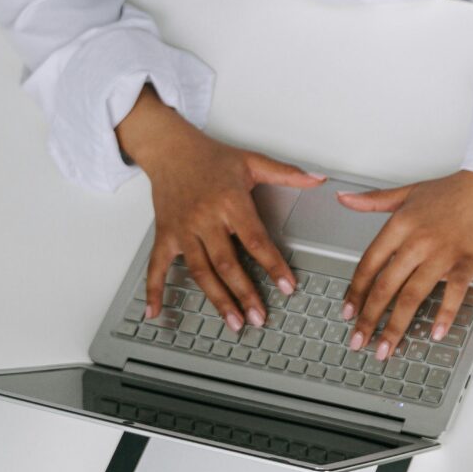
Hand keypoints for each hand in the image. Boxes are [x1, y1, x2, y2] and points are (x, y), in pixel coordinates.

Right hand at [117, 91, 322, 331]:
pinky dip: (154, 290)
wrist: (170, 149)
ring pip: (200, 272)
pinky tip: (156, 312)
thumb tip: (319, 179)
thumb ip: (287, 173)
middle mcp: (205, 219)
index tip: (287, 286)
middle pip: (227, 264)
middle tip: (260, 318)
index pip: (256, 241)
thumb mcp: (252, 161)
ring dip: (217, 299)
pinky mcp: (165, 235)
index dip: (273, 266)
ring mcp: (183, 230)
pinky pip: (156, 267)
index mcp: (230, 203)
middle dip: (245, 294)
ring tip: (234, 322)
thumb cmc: (211, 157)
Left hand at [337, 170, 472, 358]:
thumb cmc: (456, 188)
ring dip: (396, 326)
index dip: (355, 292)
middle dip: (369, 319)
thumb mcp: (409, 192)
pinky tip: (435, 333)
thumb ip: (374, 201)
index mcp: (400, 225)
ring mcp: (443, 253)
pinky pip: (453, 294)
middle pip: (386, 287)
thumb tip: (344, 199)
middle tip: (358, 340)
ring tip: (386, 347)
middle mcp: (418, 241)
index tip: (348, 312)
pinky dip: (444, 316)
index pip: (369, 265)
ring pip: (413, 296)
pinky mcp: (468, 262)